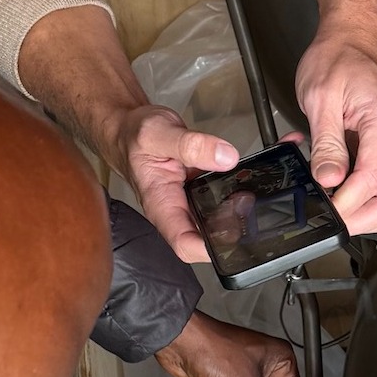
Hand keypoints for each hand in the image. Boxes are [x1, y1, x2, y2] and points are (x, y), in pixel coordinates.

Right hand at [109, 104, 238, 263]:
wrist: (128, 129)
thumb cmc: (133, 137)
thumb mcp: (158, 133)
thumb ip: (191, 145)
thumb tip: (225, 157)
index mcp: (161, 205)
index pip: (185, 244)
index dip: (209, 247)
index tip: (232, 231)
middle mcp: (175, 208)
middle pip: (206, 238)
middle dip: (231, 229)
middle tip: (247, 206)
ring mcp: (188, 201)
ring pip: (215, 221)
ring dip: (235, 213)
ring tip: (248, 195)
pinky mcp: (197, 189)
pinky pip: (218, 200)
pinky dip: (233, 194)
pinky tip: (245, 182)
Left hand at [294, 26, 376, 234]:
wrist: (354, 41)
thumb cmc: (339, 59)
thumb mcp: (320, 98)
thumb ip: (326, 143)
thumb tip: (329, 179)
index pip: (372, 179)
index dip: (347, 203)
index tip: (325, 210)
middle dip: (359, 220)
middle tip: (329, 219)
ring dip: (361, 213)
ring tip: (330, 200)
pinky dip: (361, 197)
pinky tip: (336, 184)